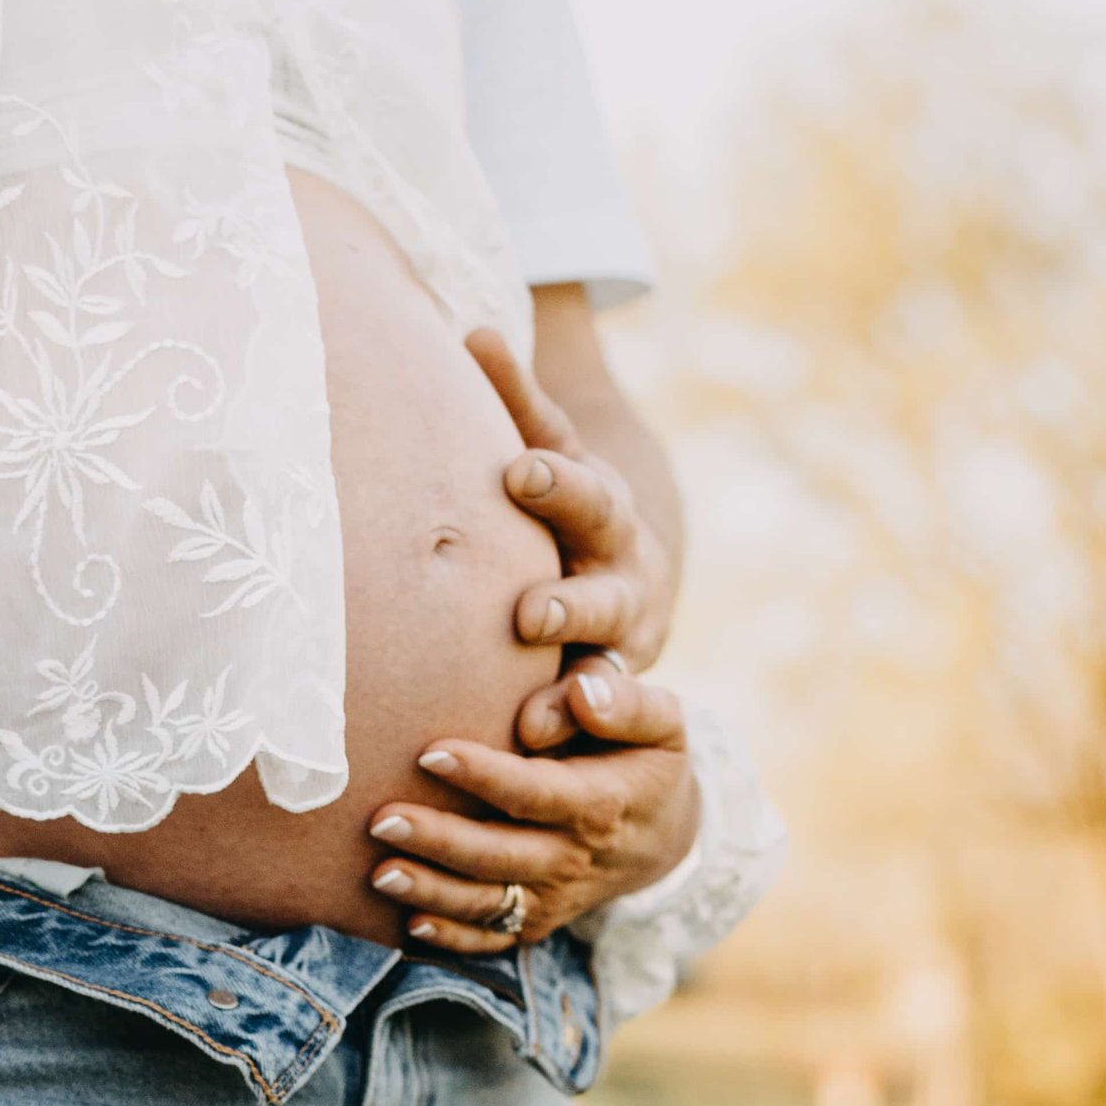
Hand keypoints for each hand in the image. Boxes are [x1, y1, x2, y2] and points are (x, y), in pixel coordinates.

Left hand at [366, 674, 699, 955]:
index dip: (482, 775)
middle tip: (381, 818)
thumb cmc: (647, 761)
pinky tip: (409, 921)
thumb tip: (582, 692)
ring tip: (378, 872)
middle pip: (497, 854)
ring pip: (485, 902)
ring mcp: (552, 896)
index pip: (532, 792)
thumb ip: (626, 702)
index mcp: (599, 804)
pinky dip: (451, 937)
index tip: (430, 753)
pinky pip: (490, 938)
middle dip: (437, 840)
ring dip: (431, 891)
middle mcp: (572, 858)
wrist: (664, 837)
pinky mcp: (536, 919)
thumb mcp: (663, 723)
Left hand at [469, 327, 675, 721]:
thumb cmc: (567, 510)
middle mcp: (624, 585)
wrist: (631, 582)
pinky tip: (527, 779)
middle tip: (530, 616)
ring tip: (536, 725)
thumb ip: (518, 402)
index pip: (580, 490)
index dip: (553, 482)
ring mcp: (624, 651)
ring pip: (605, 678)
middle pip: (602, 595)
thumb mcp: (553, 453)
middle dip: (571, 605)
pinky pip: (590, 738)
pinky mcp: (611, 708)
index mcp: (604, 513)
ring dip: (574, 704)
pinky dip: (566, 758)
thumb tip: (474, 327)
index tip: (517, 473)